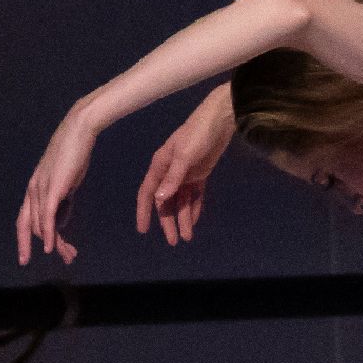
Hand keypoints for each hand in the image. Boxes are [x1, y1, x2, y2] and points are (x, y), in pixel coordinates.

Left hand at [16, 107, 97, 264]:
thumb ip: (62, 202)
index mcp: (34, 188)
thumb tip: (60, 221)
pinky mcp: (51, 188)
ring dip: (54, 244)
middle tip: (63, 259)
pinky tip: (51, 248)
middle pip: (29, 226)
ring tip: (68, 256)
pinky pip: (46, 217)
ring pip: (40, 225)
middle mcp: (32, 190)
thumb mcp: (67, 183)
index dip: (25, 240)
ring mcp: (40, 189)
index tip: (27, 257)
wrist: (79, 132)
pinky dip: (47, 235)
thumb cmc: (75, 154)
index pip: (25, 220)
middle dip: (42, 246)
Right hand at [136, 83, 236, 244]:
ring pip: (181, 201)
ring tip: (186, 237)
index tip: (143, 230)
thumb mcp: (184, 156)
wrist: (219, 120)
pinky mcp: (200, 173)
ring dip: (183, 218)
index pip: (148, 193)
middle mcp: (169, 172)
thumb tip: (159, 199)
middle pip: (166, 202)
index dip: (144, 212)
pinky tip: (195, 221)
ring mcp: (185, 173)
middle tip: (174, 242)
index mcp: (160, 166)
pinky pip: (195, 195)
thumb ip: (173, 178)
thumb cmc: (198, 134)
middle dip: (168, 222)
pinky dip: (195, 208)